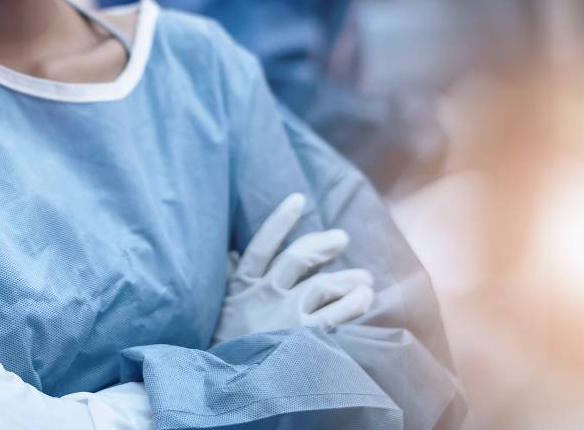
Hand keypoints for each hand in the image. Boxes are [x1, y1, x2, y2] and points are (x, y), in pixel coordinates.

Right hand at [212, 193, 374, 344]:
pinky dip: (353, 303)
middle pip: (299, 258)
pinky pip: (334, 315)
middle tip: (342, 238)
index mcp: (241, 287)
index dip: (280, 219)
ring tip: (364, 278)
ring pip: (322, 284)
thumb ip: (229, 282)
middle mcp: (265, 296)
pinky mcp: (301, 338)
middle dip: (324, 244)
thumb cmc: (219, 346)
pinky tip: (365, 298)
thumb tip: (231, 256)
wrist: (223, 384)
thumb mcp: (218, 310)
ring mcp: (284, 316)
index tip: (298, 198)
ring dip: (347, 278)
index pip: (262, 245)